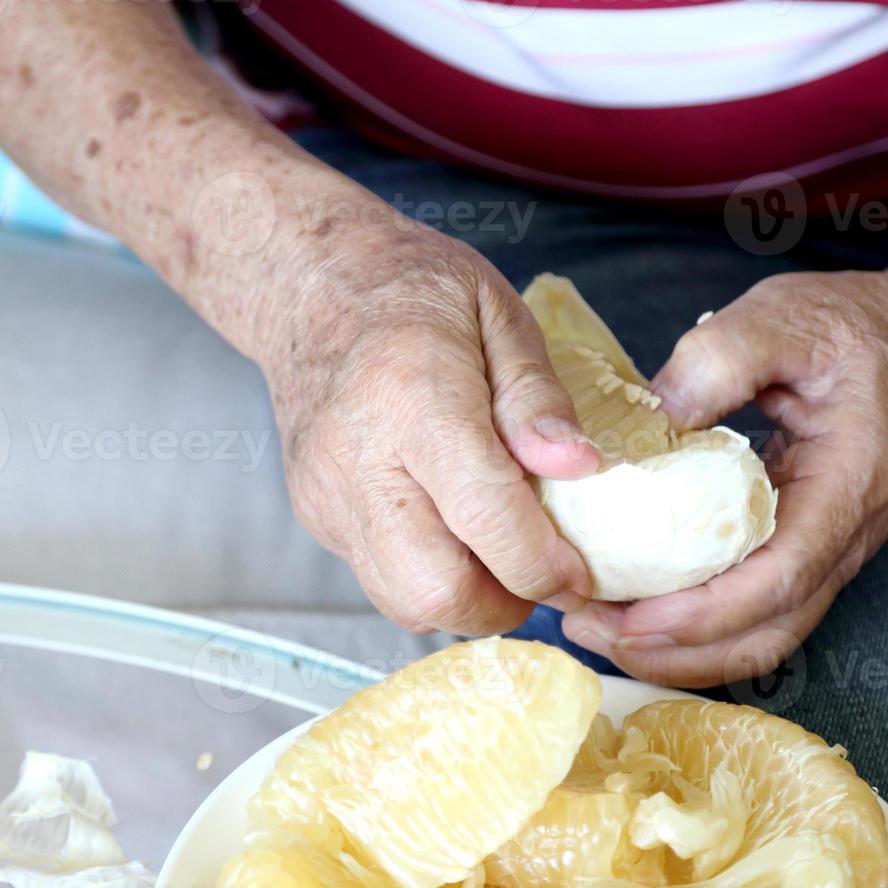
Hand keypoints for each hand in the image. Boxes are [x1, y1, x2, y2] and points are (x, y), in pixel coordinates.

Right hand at [256, 216, 600, 634]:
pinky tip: (448, 523)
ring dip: (464, 599)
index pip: (485, 518)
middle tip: (538, 570)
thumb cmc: (412, 290)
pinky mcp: (314, 514)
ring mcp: (327, 495)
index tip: (581, 571)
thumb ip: (537, 398)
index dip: (544, 564)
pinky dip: (426, 571)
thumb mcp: (498, 312)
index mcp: (414, 400)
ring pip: (402, 601)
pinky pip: (379, 576)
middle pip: (434, 589)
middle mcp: (358, 461)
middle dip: (503, 603)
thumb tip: (580, 469)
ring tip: (496, 551)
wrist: (307, 284)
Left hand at [562, 224, 887, 686]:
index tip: (632, 620)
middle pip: (765, 632)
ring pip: (758, 634)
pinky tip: (633, 603)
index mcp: (846, 486)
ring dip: (678, 649)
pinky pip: (751, 609)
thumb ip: (721, 357)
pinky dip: (693, 624)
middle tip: (586, 628)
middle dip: (674, 650)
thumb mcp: (789, 317)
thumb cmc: (863, 330)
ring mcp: (824, 550)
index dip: (705, 613)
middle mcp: (842, 537)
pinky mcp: (801, 547)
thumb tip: (652, 417)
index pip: (781, 578)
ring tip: (596, 627)